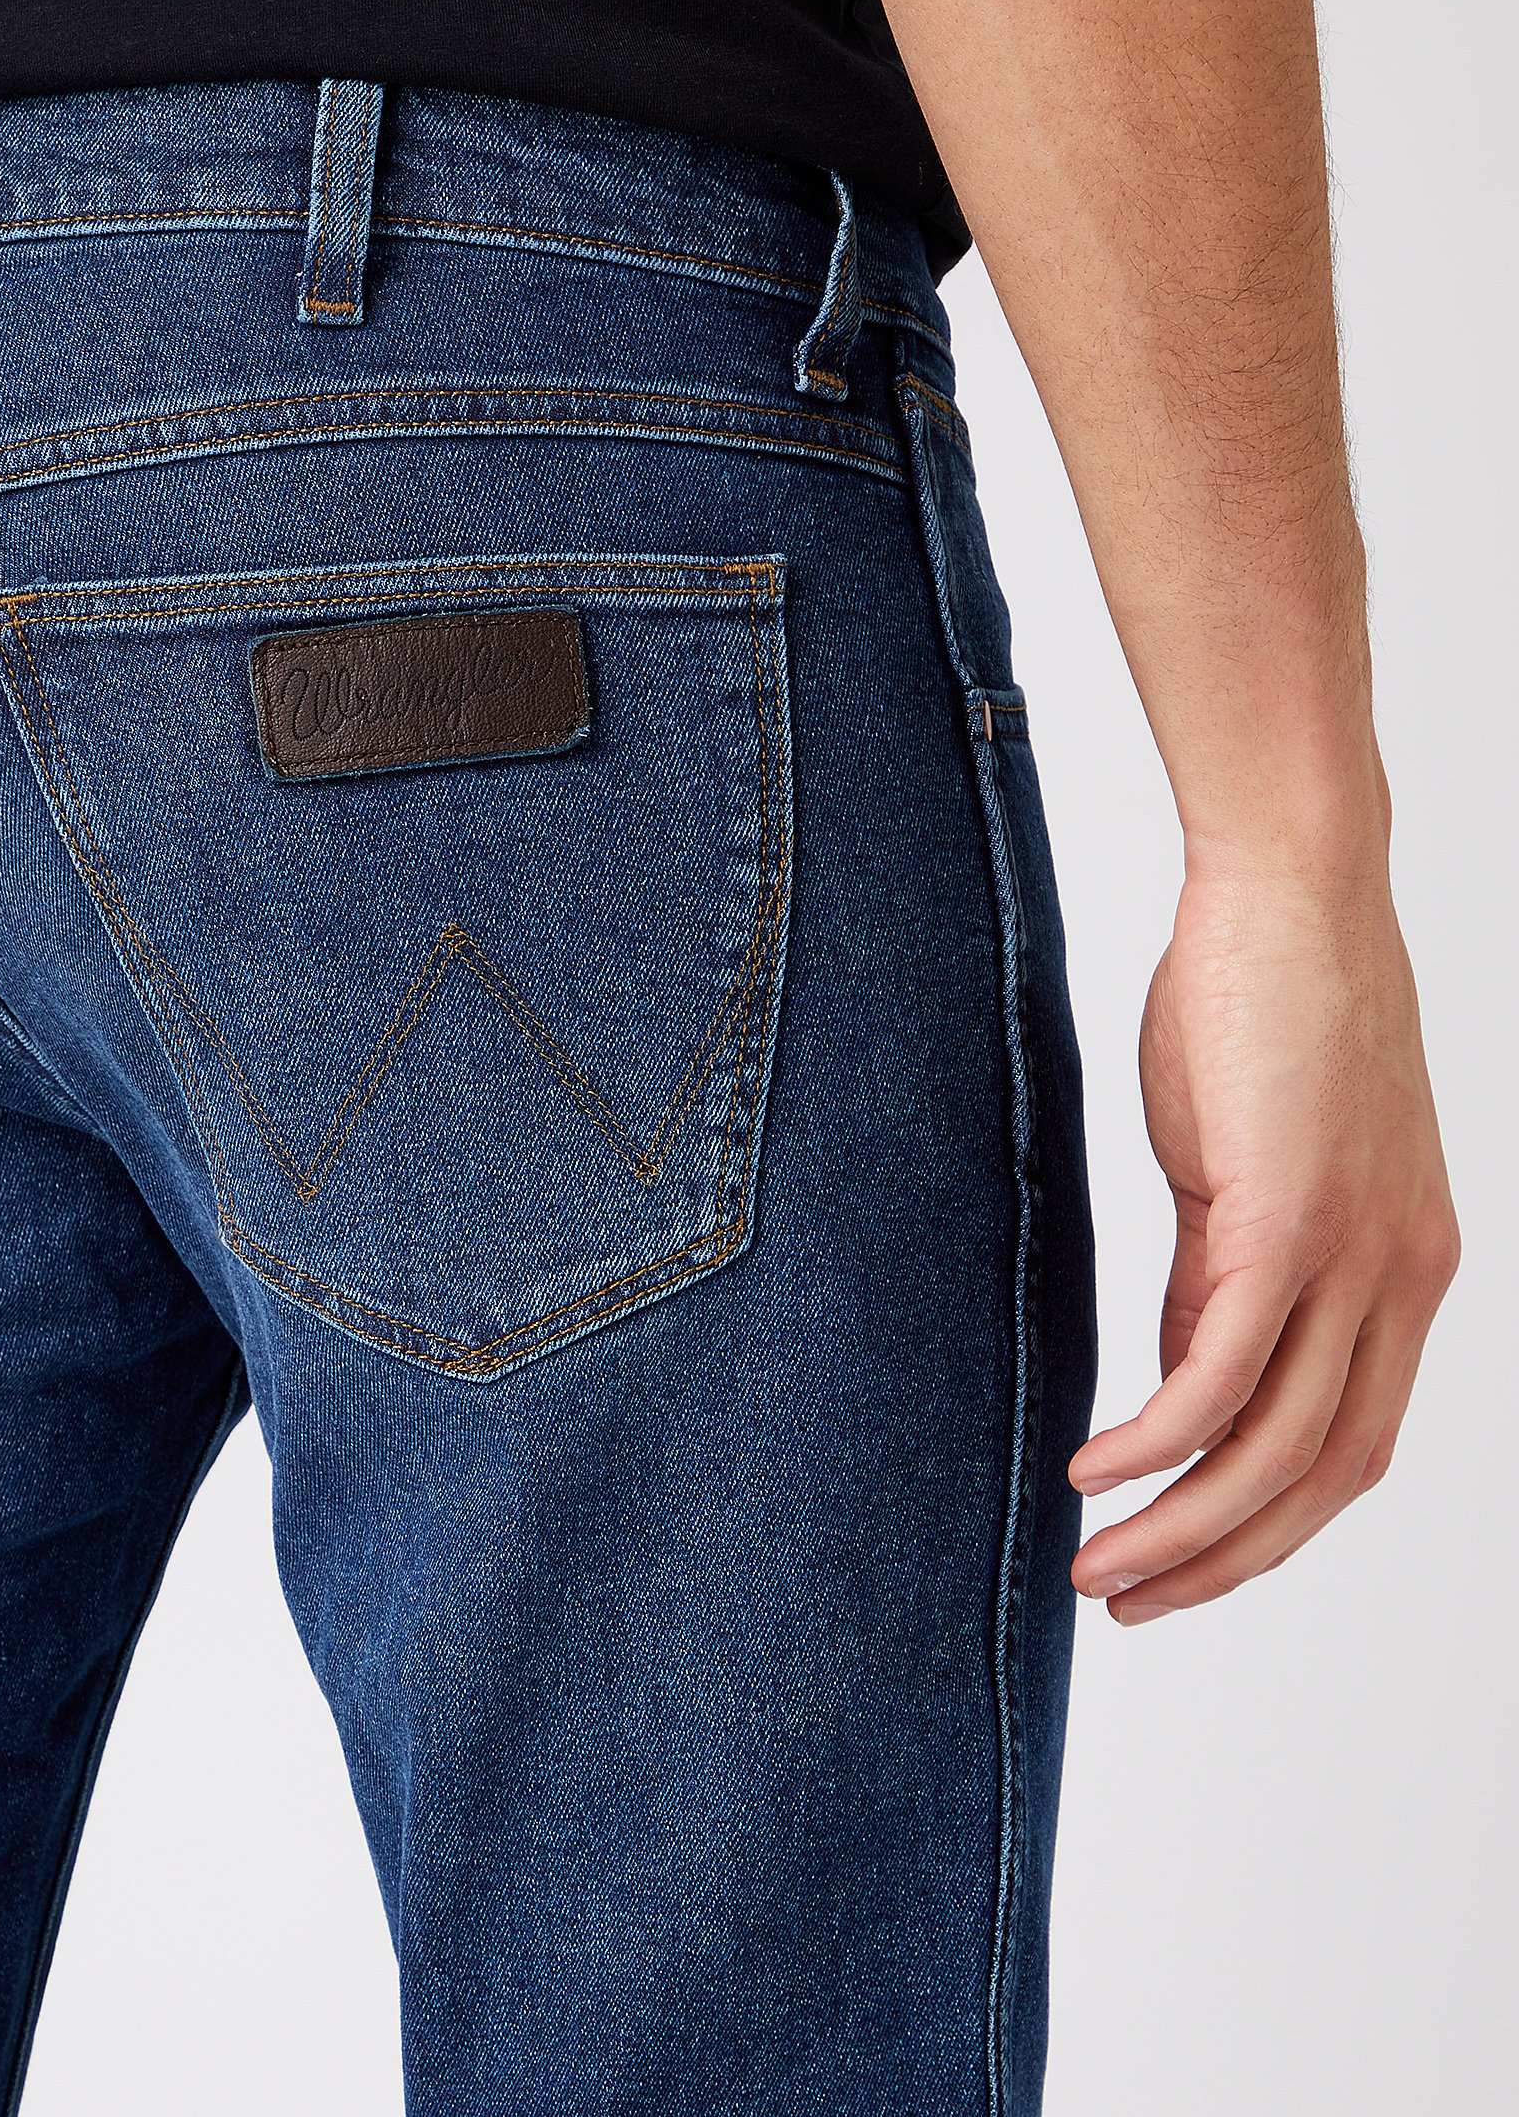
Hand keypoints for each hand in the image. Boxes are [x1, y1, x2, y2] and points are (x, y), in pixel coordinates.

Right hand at [1068, 846, 1457, 1623]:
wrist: (1289, 891)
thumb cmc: (1258, 1011)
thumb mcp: (1243, 1175)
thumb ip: (1217, 1284)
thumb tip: (1177, 1384)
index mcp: (1404, 1273)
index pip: (1349, 1444)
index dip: (1265, 1524)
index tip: (1177, 1560)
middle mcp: (1403, 1282)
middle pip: (1325, 1478)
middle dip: (1226, 1562)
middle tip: (1128, 1601)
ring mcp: (1356, 1258)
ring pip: (1278, 1453)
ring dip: (1182, 1530)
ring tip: (1095, 1567)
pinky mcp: (1289, 1225)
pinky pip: (1221, 1379)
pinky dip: (1156, 1445)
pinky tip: (1091, 1472)